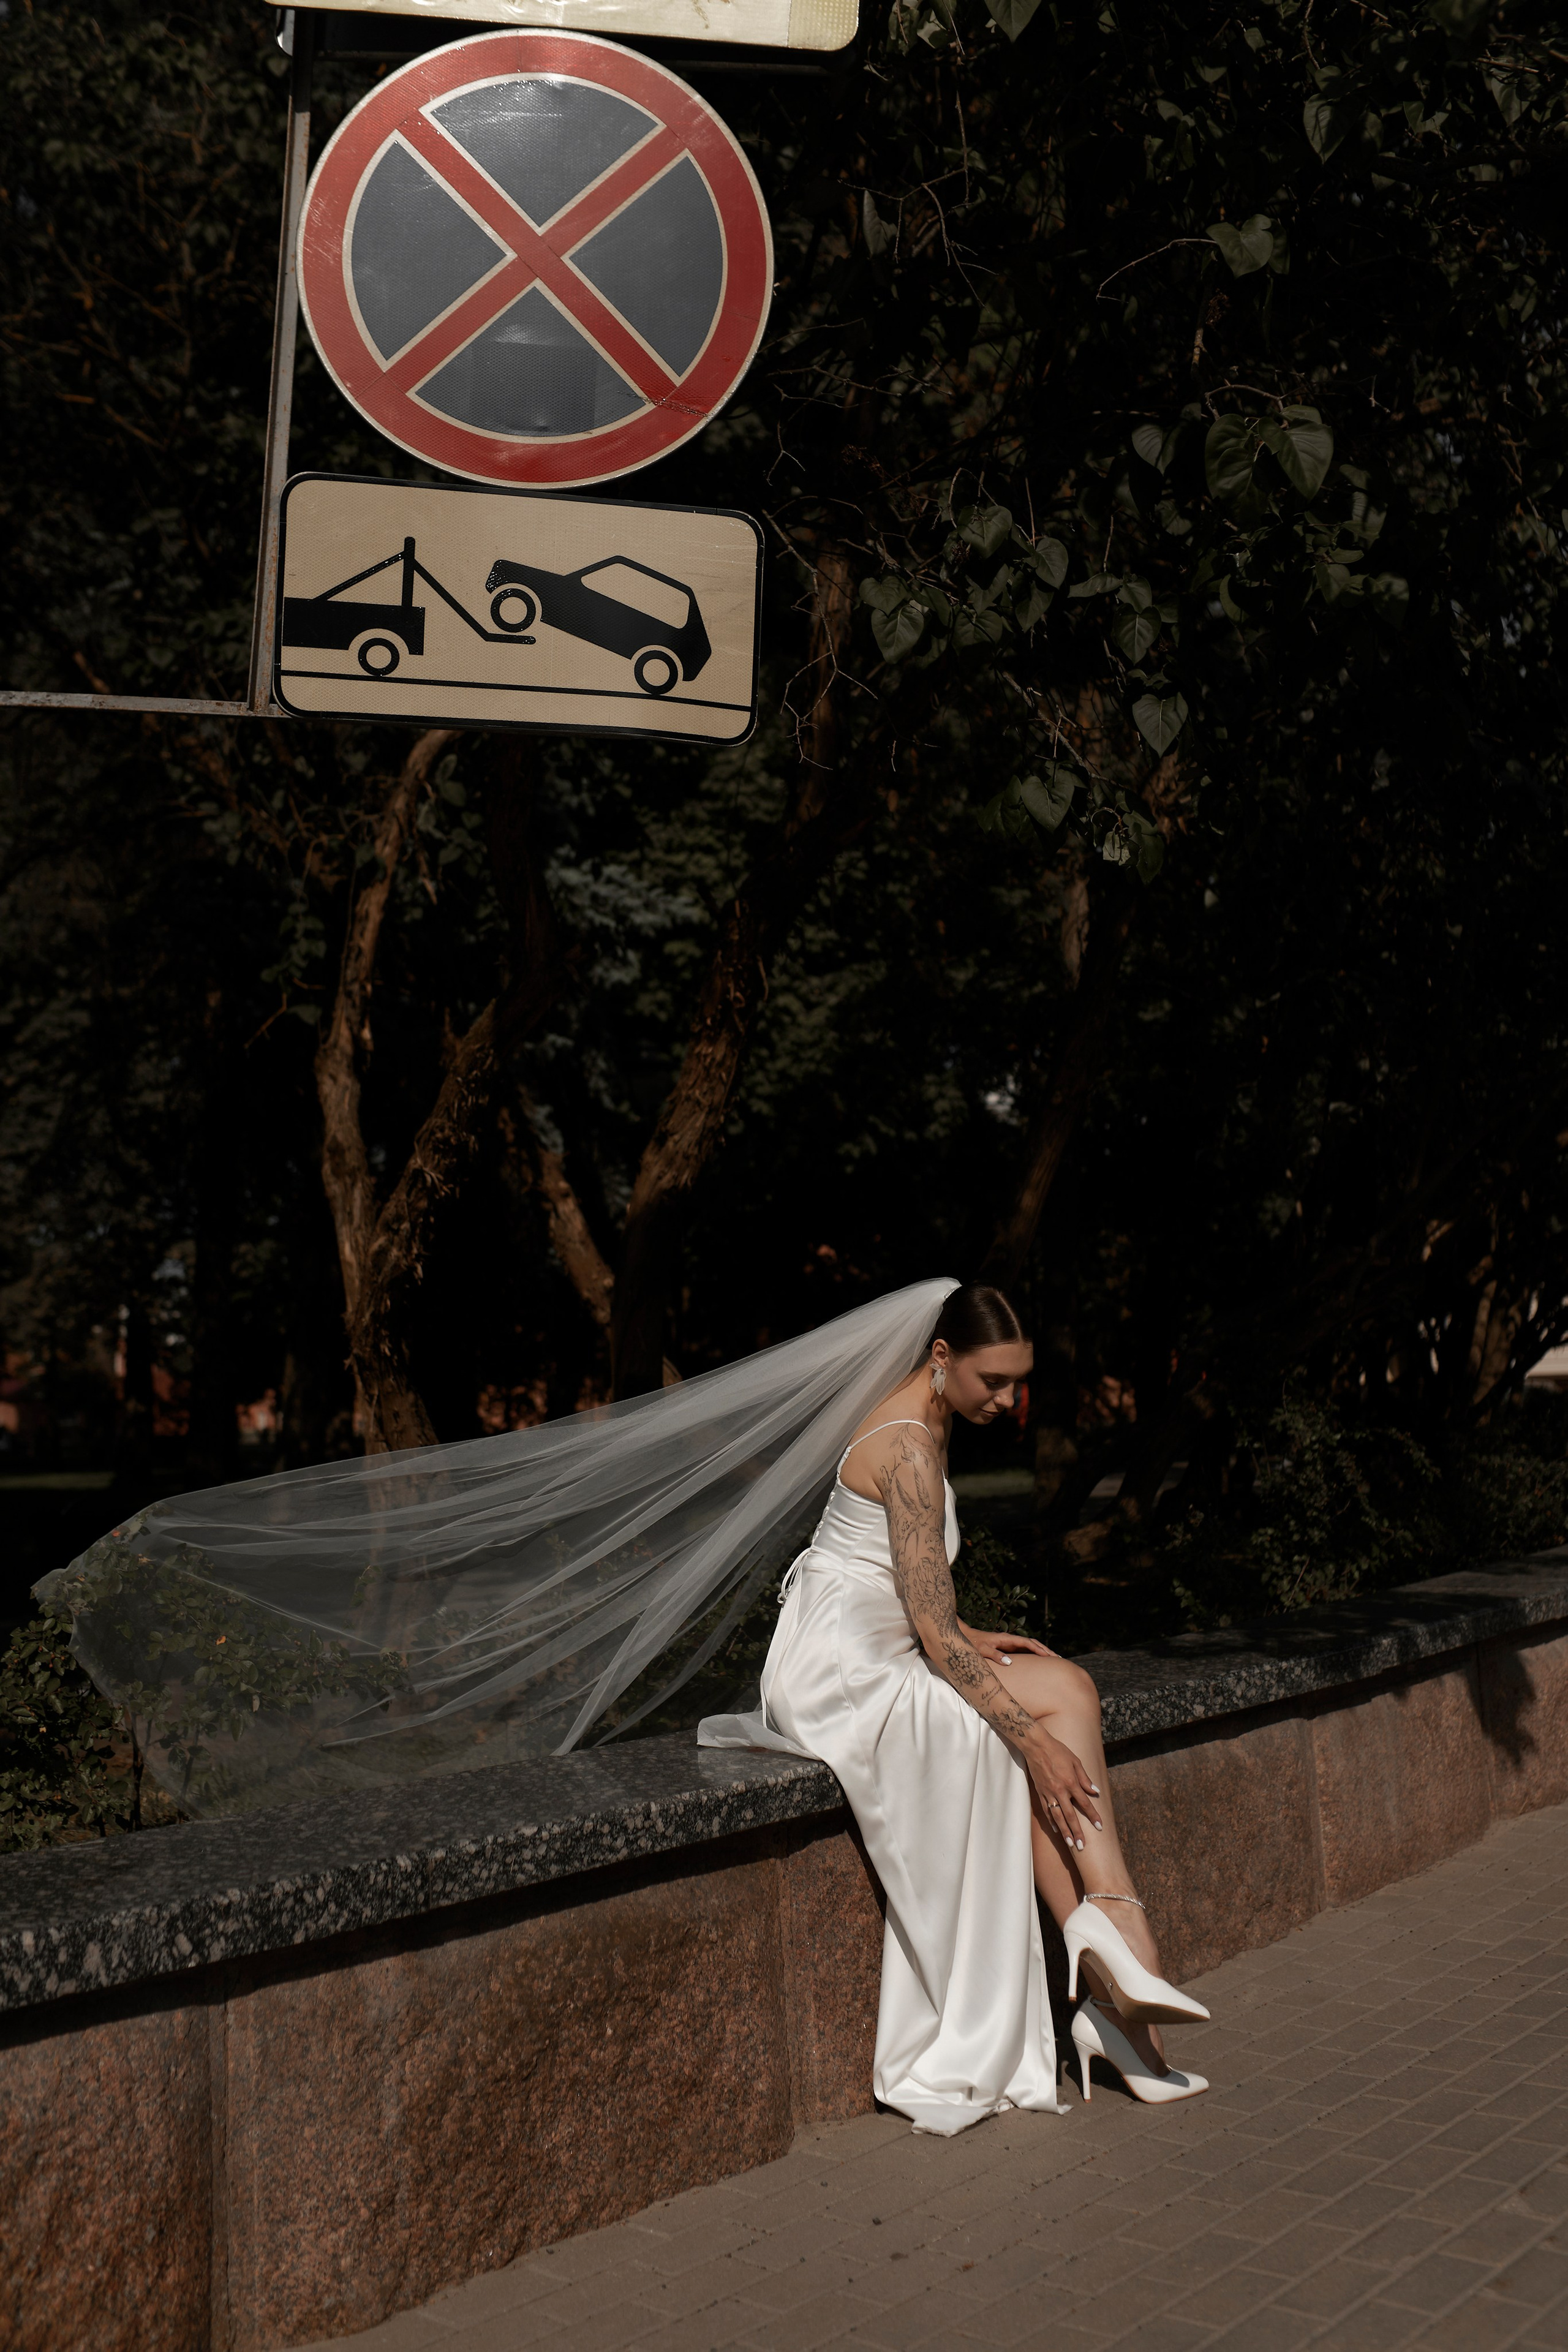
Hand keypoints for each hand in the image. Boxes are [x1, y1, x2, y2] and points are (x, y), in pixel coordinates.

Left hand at [959, 1624, 1058, 1664]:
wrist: (966, 1636)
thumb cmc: (973, 1643)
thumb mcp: (982, 1650)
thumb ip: (995, 1655)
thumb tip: (1010, 1662)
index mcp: (1007, 1639)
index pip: (1027, 1643)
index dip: (1039, 1649)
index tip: (1050, 1656)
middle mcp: (1011, 1640)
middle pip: (1033, 1643)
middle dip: (1046, 1650)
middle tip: (1059, 1659)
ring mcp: (1010, 1644)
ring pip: (1030, 1647)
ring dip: (1042, 1652)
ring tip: (1055, 1660)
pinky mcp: (1008, 1648)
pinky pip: (1024, 1651)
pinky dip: (1034, 1655)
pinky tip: (1040, 1662)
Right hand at [1023, 1728, 1102, 1850]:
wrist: (1036, 1746)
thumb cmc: (1058, 1751)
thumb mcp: (1075, 1761)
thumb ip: (1085, 1778)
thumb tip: (1095, 1791)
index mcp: (1071, 1782)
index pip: (1085, 1803)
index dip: (1093, 1816)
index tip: (1100, 1826)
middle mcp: (1060, 1791)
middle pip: (1071, 1816)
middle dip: (1077, 1832)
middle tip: (1082, 1846)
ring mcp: (1049, 1793)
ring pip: (1057, 1817)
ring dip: (1064, 1831)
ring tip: (1070, 1844)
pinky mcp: (1040, 1793)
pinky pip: (1046, 1810)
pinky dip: (1051, 1821)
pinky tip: (1056, 1829)